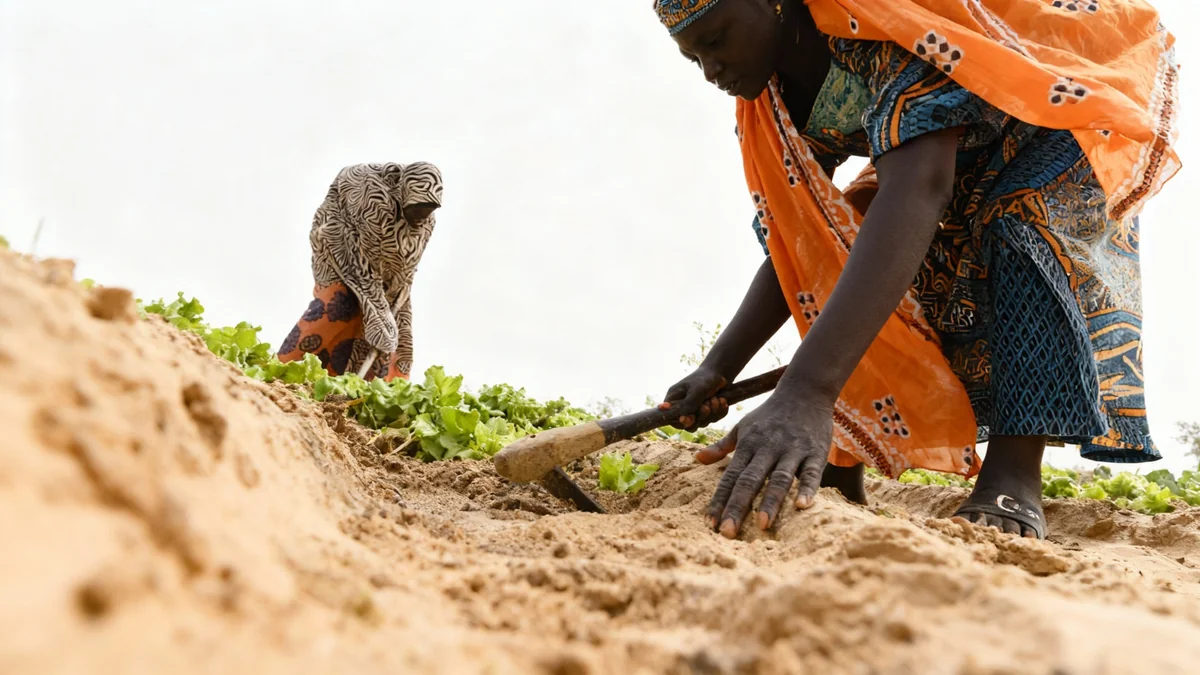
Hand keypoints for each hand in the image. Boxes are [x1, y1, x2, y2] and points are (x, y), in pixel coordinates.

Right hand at [659, 365, 729, 430]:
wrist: (720, 373)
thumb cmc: (704, 378)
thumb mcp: (696, 390)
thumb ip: (688, 405)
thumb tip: (681, 419)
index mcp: (674, 399)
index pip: (670, 417)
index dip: (679, 421)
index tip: (689, 417)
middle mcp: (683, 407)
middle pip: (688, 424)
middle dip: (700, 416)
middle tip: (706, 406)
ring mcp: (696, 411)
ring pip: (702, 423)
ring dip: (712, 412)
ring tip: (715, 399)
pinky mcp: (707, 413)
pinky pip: (714, 419)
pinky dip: (720, 411)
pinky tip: (722, 400)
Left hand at [696, 388, 833, 538]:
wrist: (804, 391)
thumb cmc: (769, 414)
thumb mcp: (742, 426)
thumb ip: (722, 446)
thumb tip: (697, 458)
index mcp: (748, 445)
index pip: (730, 476)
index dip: (719, 500)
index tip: (710, 523)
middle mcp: (768, 448)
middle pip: (750, 480)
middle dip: (738, 506)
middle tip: (727, 532)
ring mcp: (792, 450)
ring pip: (780, 478)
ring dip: (770, 501)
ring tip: (762, 524)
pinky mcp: (815, 452)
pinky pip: (812, 473)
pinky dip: (808, 489)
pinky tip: (802, 506)